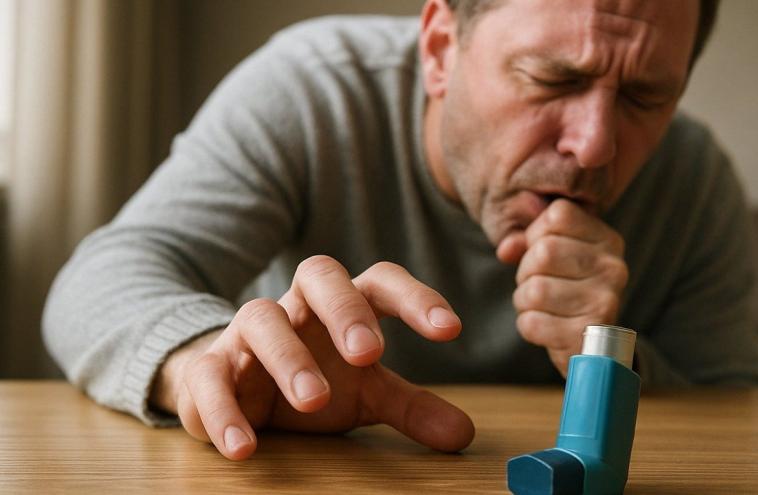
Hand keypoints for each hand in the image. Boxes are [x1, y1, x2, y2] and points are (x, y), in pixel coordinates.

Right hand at [149, 257, 474, 459]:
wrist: (233, 385)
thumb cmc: (313, 377)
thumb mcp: (364, 393)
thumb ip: (410, 406)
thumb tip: (463, 433)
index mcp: (343, 304)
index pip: (380, 282)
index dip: (416, 298)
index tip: (451, 330)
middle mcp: (298, 307)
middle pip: (319, 276)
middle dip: (345, 310)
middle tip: (370, 354)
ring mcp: (249, 333)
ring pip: (263, 319)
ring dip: (289, 358)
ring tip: (314, 401)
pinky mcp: (209, 367)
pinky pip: (209, 376)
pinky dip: (223, 409)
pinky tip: (245, 447)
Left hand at [495, 200, 627, 375]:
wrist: (589, 346)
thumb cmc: (565, 291)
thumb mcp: (552, 258)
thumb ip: (527, 242)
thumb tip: (507, 249)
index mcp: (607, 241)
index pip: (558, 214)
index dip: (535, 234)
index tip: (543, 254)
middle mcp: (613, 268)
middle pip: (543, 251)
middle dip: (526, 271)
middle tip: (540, 284)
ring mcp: (604, 302)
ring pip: (534, 290)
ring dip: (525, 301)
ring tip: (544, 307)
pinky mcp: (587, 335)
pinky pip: (532, 322)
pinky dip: (529, 326)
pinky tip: (549, 328)